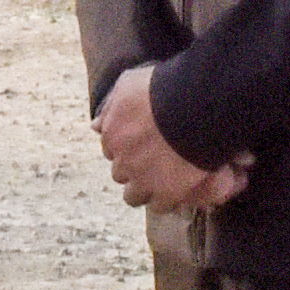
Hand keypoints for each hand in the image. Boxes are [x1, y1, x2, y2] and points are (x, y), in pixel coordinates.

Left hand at [95, 67, 249, 212]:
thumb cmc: (164, 88)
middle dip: (133, 169)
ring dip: (145, 190)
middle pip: (120, 173)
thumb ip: (112, 104)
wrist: (195, 107)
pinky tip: (177, 192)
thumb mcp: (130, 84)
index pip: (111, 149)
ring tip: (163, 184)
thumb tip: (94, 125)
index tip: (141, 145)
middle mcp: (121, 160)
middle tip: (153, 163)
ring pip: (134, 196)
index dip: (127, 148)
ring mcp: (142, 178)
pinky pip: (160, 205)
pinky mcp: (165, 191)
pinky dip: (167, 200)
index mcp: (111, 135)